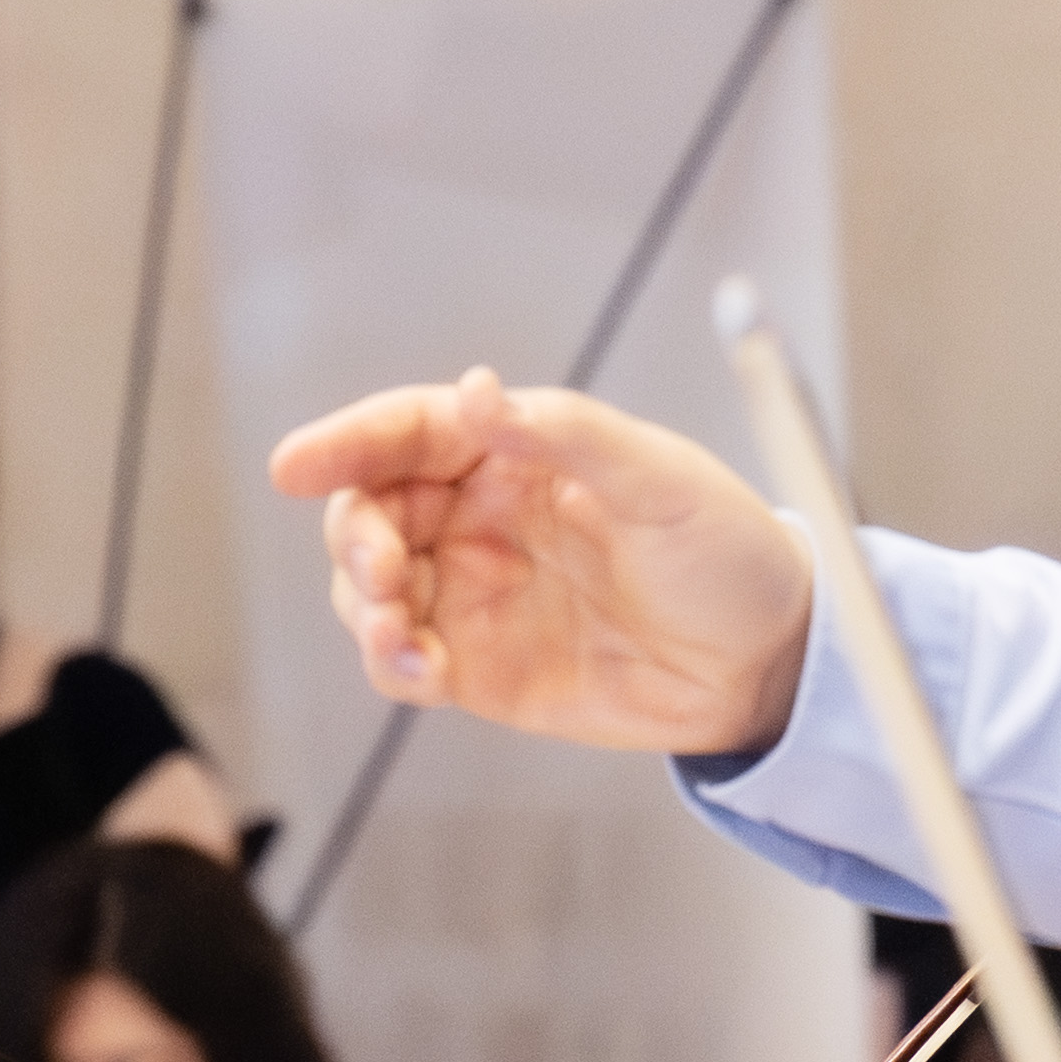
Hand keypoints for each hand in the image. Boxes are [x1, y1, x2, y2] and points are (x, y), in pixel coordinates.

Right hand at [263, 369, 816, 757]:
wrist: (767, 664)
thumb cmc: (725, 552)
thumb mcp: (659, 479)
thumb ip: (562, 434)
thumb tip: (472, 391)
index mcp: (513, 452)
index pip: (407, 433)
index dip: (344, 441)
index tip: (293, 464)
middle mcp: (479, 518)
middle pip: (368, 511)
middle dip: (355, 537)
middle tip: (386, 570)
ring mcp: (473, 594)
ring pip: (367, 591)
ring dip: (362, 607)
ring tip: (399, 631)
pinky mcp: (479, 669)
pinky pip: (402, 663)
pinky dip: (390, 664)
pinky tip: (420, 669)